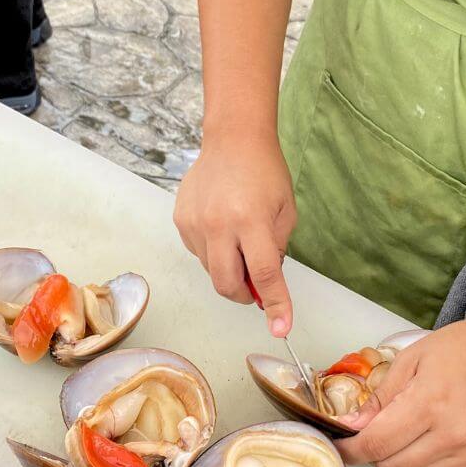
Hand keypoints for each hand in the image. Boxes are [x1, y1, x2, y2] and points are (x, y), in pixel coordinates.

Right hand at [174, 134, 296, 335]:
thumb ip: (276, 249)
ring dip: (229, 269)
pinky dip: (214, 251)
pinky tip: (223, 227)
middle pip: (228, 284)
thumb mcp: (285, 211)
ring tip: (240, 240)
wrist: (233, 139)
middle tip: (256, 287)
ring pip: (211, 270)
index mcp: (251, 221)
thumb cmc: (265, 172)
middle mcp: (219, 225)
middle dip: (245, 295)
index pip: (264, 274)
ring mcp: (195, 223)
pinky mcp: (181, 220)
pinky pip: (198, 252)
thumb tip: (265, 284)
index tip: (281, 327)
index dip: (276, 305)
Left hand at [337, 315, 465, 466]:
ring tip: (424, 429)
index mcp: (430, 403)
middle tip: (391, 427)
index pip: (376, 443)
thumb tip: (351, 428)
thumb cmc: (460, 349)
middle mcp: (456, 435)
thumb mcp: (411, 359)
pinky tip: (447, 441)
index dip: (352, 449)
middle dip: (381, 450)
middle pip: (393, 466)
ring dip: (409, 460)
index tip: (343, 446)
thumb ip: (380, 398)